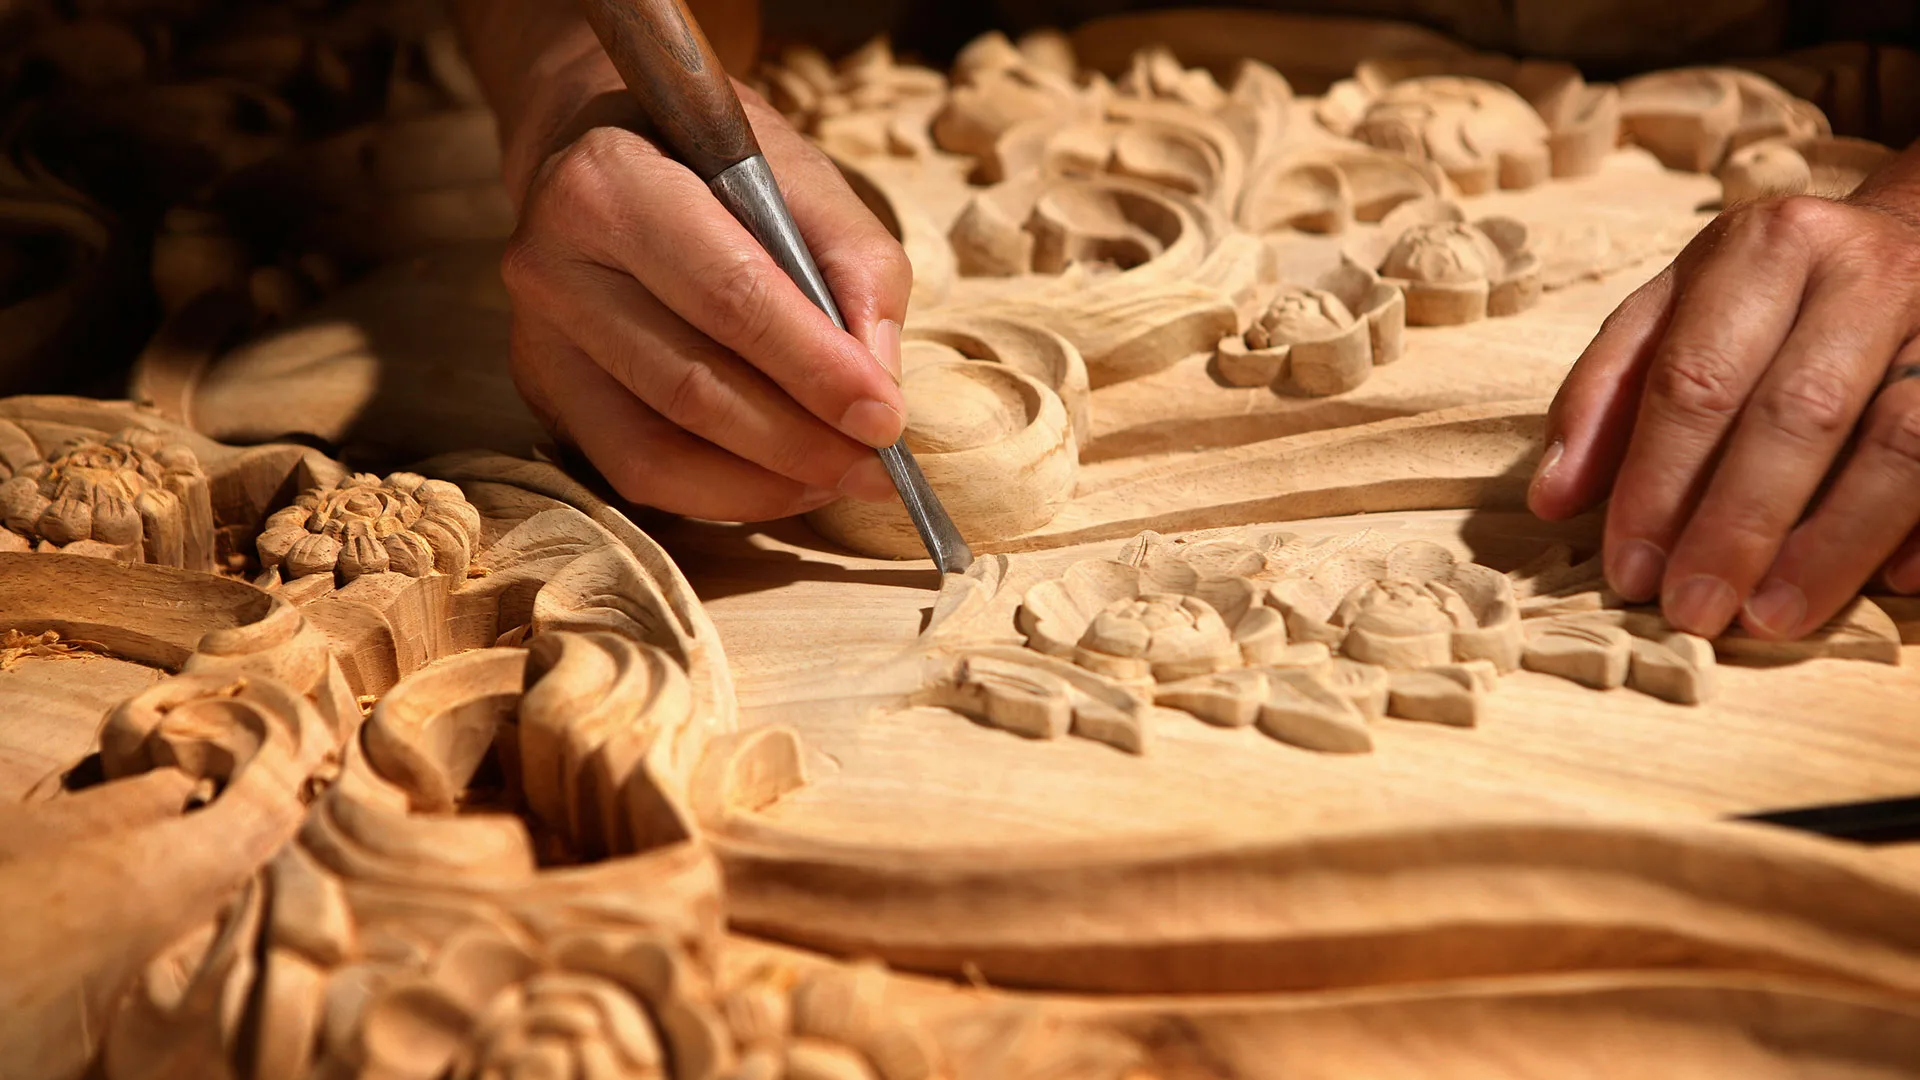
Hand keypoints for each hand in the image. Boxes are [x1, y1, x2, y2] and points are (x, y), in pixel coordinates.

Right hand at [499, 69, 910, 521]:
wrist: (608, 146)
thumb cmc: (714, 167)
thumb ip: (857, 267)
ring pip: (658, 449)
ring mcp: (539, 338)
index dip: (815, 368)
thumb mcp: (802, 179)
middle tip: (877, 468)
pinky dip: (723, 494)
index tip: (886, 417)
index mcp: (612, 182)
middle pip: (691, 386)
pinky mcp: (546, 393)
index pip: (728, 295)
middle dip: (800, 441)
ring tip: (841, 476)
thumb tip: (879, 381)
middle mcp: (553, 263)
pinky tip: (783, 481)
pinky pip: (635, 473)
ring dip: (766, 480)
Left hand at [1529, 177, 1919, 639]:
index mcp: (1766, 250)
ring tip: (1772, 618)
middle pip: (1798, 412)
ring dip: (1833, 545)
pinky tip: (1891, 585)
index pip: (1697, 377)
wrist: (1918, 233)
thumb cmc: (1768, 295)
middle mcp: (1866, 273)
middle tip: (1694, 610)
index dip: (1658, 481)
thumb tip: (1551, 498)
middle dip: (1737, 525)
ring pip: (1903, 442)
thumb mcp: (1673, 310)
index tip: (1630, 569)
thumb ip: (1605, 396)